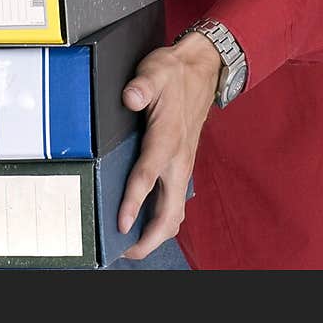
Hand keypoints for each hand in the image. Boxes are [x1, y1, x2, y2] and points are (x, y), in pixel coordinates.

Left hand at [117, 33, 221, 259]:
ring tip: (133, 246)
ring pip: (174, 211)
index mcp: (168, 139)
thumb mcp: (155, 71)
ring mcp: (182, 165)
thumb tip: (130, 96)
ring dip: (157, 233)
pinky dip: (163, 219)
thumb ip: (142, 85)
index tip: (122, 224)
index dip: (134, 201)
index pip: (148, 176)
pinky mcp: (182, 165)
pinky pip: (175, 201)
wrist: (201, 70)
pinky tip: (148, 223)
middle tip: (125, 251)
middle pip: (169, 211)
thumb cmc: (174, 74)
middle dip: (150, 237)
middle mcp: (178, 159)